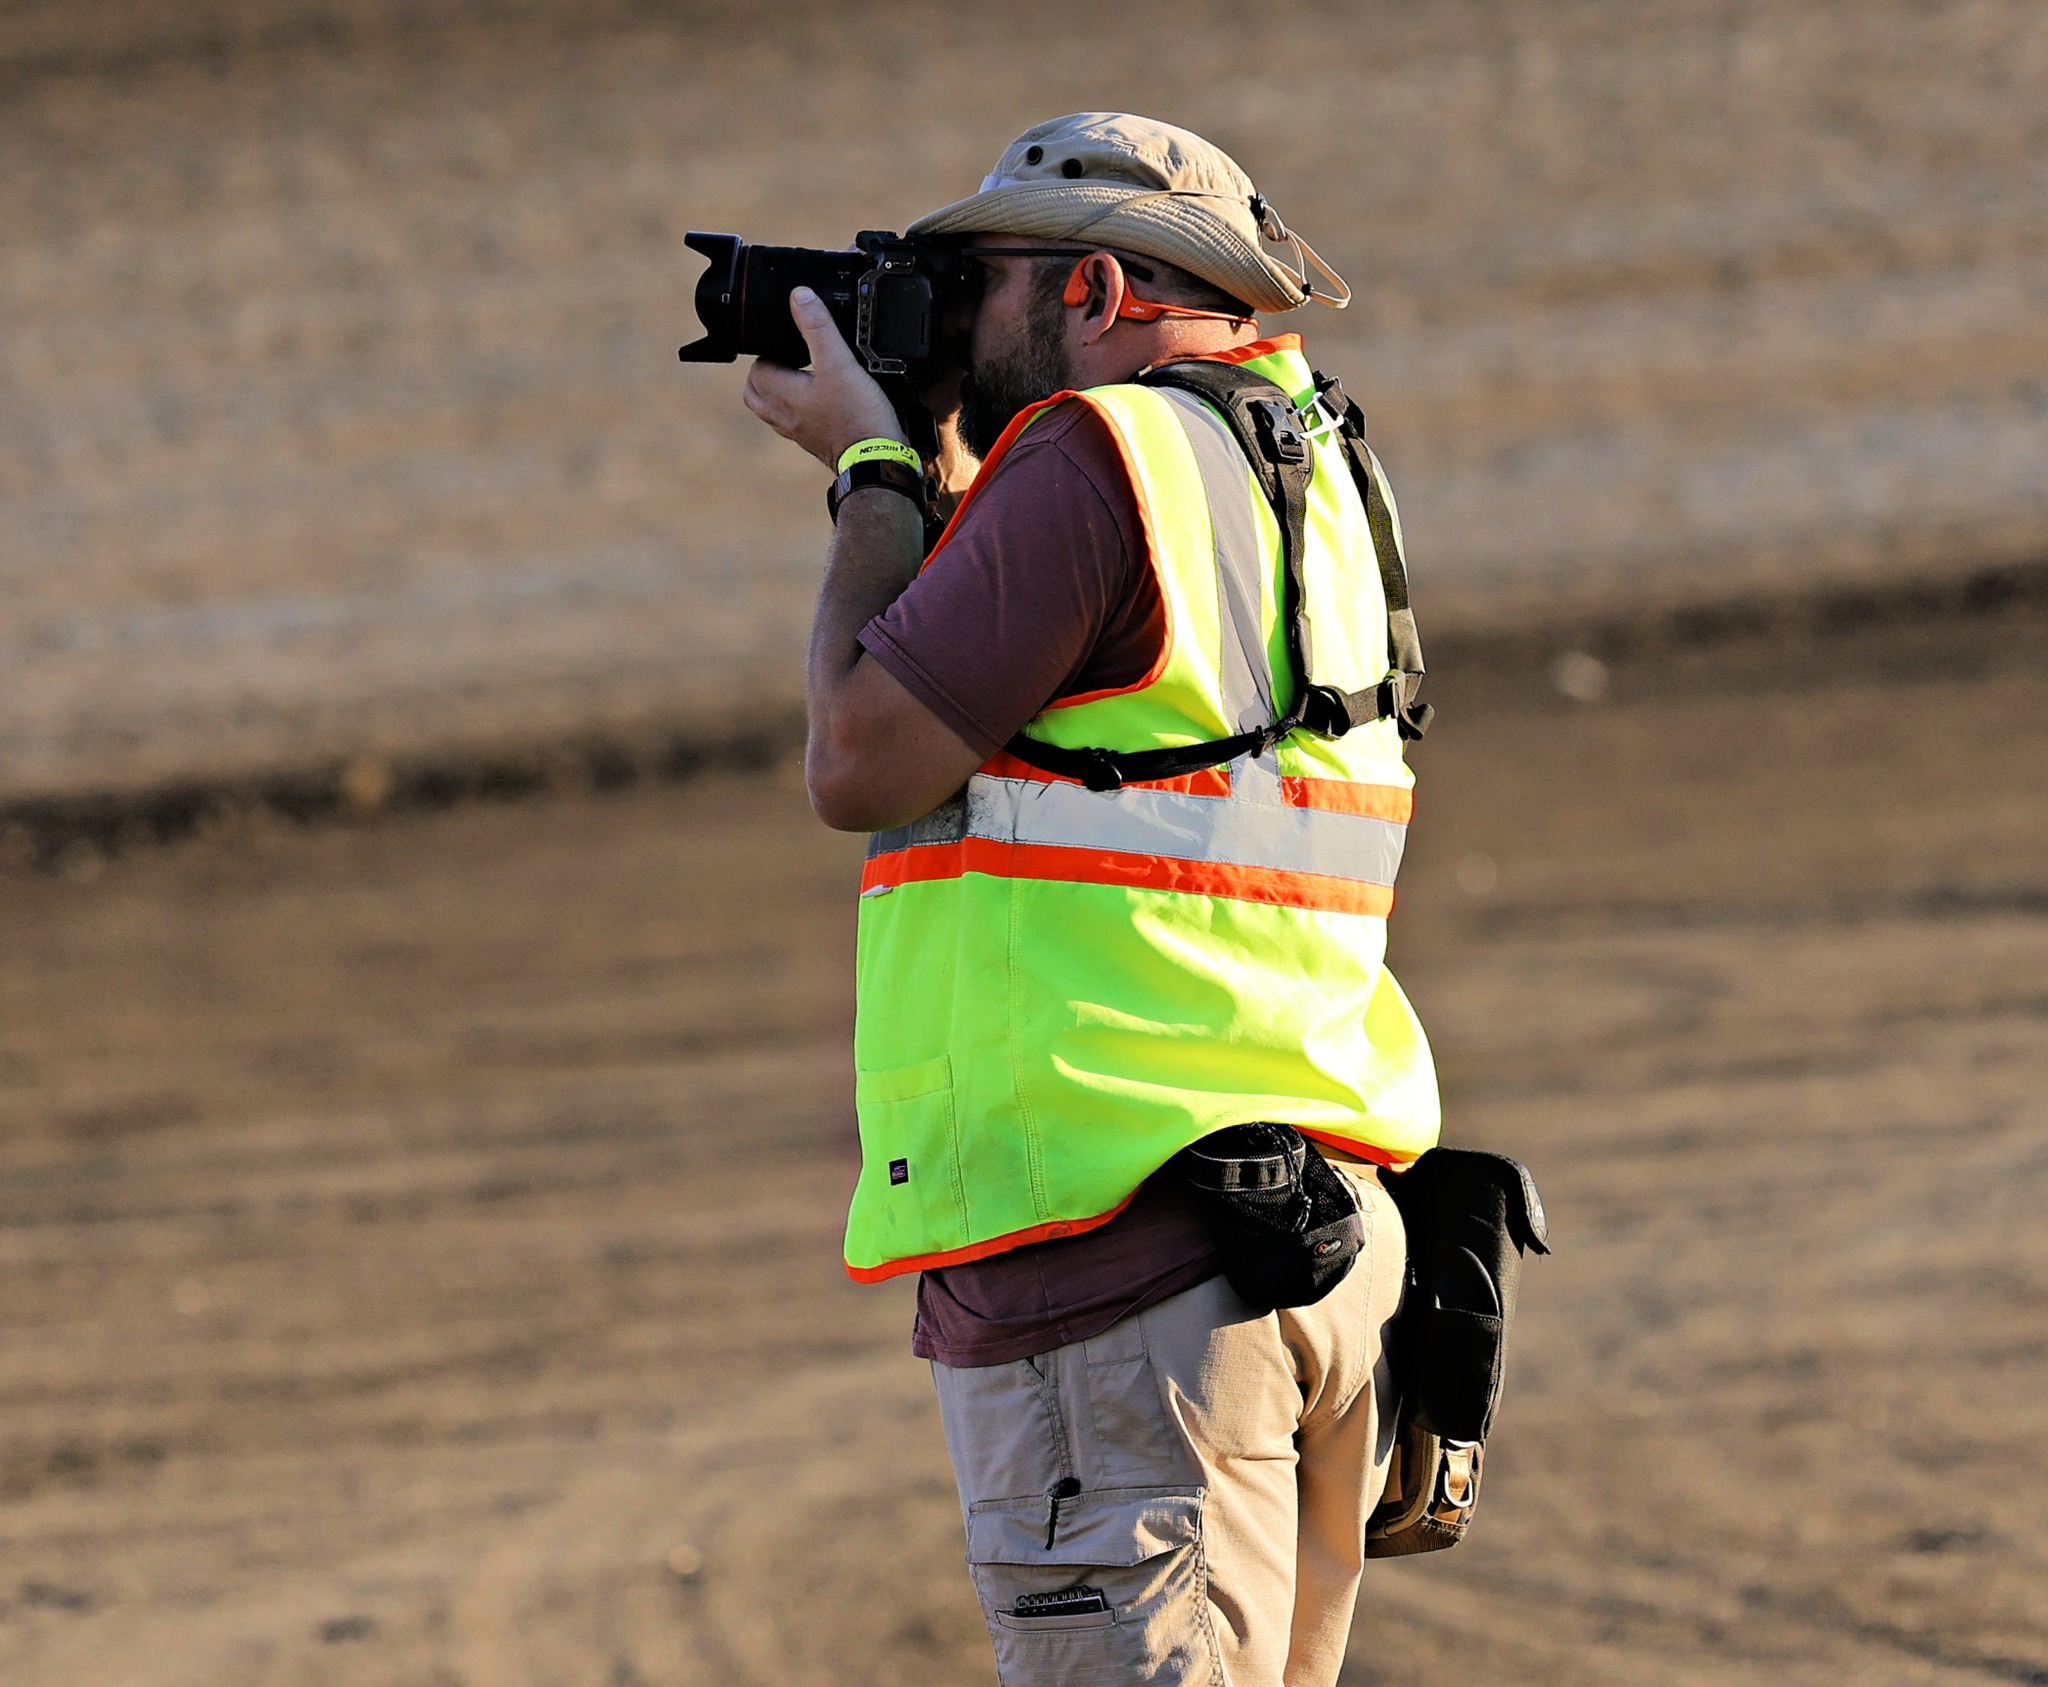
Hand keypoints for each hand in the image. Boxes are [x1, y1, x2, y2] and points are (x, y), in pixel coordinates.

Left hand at [743, 288, 906, 468]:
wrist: (878, 462)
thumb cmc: (857, 417)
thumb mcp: (839, 363)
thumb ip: (818, 328)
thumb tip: (799, 297)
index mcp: (782, 396)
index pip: (757, 369)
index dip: (770, 351)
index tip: (792, 343)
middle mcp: (784, 418)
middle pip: (756, 393)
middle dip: (767, 373)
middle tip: (789, 359)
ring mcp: (800, 434)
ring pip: (774, 412)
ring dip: (782, 394)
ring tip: (803, 378)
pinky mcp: (817, 444)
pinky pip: (798, 425)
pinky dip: (802, 411)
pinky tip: (824, 402)